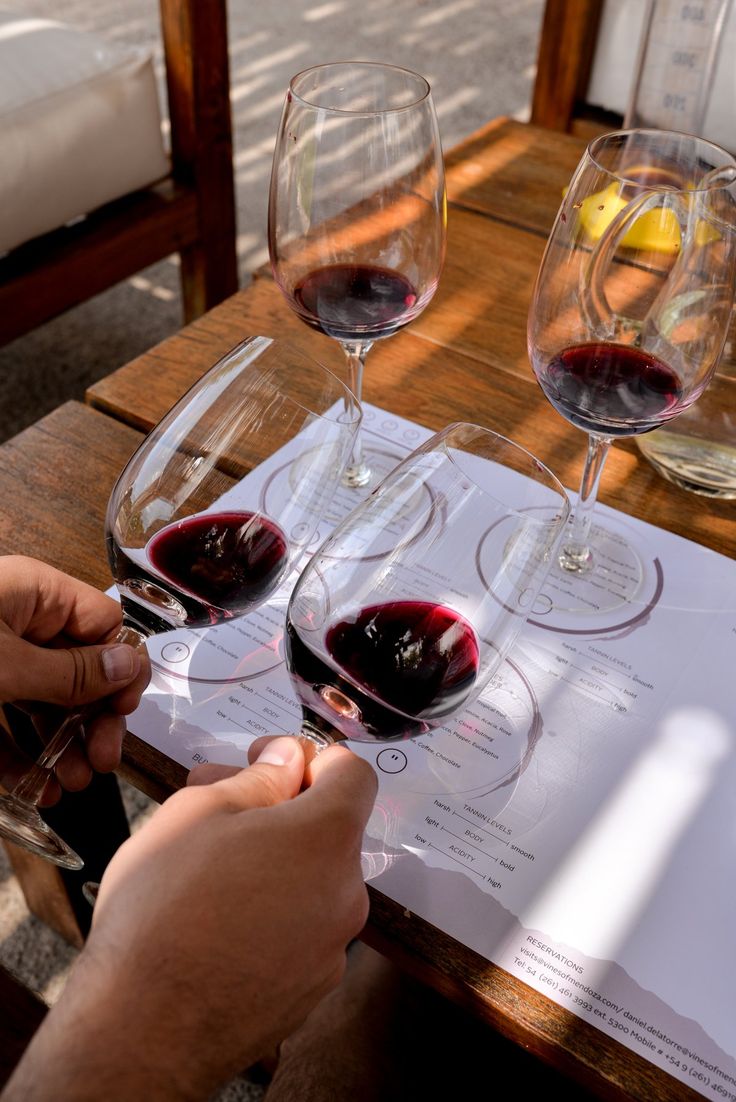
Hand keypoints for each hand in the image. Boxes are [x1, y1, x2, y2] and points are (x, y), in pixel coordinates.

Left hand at [0, 555, 149, 800]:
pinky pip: (8, 726)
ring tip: (73, 784)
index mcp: (33, 594)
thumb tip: (130, 666)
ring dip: (64, 747)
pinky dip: (24, 758)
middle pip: (79, 671)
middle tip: (103, 762)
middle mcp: (17, 624)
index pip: (103, 623)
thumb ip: (70, 671)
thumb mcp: (5, 666)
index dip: (121, 668)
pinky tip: (39, 788)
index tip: (123, 711)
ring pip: (45, 704)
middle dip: (94, 720)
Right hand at [3, 737, 376, 1100]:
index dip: (309, 757)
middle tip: (212, 800)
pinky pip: (299, 928)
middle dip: (275, 805)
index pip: (353, 775)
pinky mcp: (309, 990)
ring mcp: (332, 949)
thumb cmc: (163, 908)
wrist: (141, 1029)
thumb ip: (259, 778)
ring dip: (269, 857)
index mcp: (327, 840)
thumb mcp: (198, 812)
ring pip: (310, 879)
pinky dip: (269, 910)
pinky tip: (214, 916)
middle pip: (326, 828)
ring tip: (202, 860)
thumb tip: (289, 760)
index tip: (264, 762)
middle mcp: (346, 895)